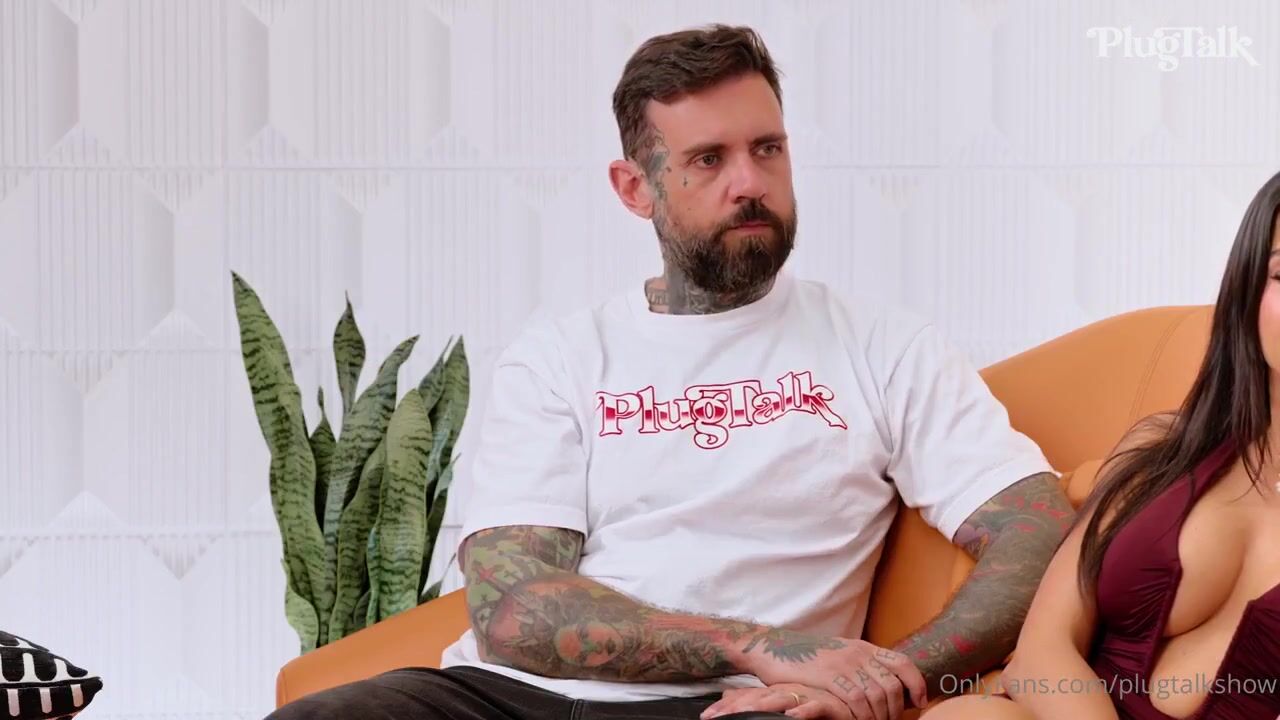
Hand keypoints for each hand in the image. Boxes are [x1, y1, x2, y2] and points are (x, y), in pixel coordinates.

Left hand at [700, 684, 851, 719]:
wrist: (854, 699)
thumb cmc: (819, 702)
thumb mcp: (785, 701)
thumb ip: (758, 699)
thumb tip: (727, 696)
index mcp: (780, 690)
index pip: (749, 698)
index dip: (727, 707)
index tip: (706, 716)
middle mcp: (792, 691)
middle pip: (759, 698)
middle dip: (735, 708)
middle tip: (713, 717)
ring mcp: (810, 696)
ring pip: (782, 700)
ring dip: (762, 707)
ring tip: (741, 713)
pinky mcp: (831, 704)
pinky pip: (817, 708)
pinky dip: (804, 712)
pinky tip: (791, 716)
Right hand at [744, 636, 926, 719]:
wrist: (773, 647)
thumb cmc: (806, 656)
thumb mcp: (839, 653)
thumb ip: (861, 664)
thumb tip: (886, 684)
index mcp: (863, 647)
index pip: (902, 663)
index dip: (916, 683)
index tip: (919, 702)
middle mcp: (857, 653)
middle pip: (892, 686)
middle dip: (896, 711)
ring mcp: (843, 664)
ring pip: (877, 695)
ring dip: (880, 717)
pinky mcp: (828, 676)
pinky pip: (856, 700)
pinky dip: (862, 716)